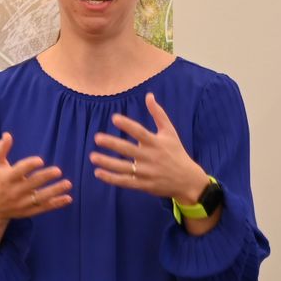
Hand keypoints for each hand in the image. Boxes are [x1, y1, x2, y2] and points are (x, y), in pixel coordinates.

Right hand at [0, 131, 72, 228]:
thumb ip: (0, 149)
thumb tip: (7, 135)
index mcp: (7, 178)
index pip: (18, 171)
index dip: (29, 165)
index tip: (40, 160)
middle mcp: (15, 192)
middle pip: (32, 184)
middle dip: (45, 177)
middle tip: (58, 170)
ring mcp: (22, 203)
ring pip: (40, 198)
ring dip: (55, 191)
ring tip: (68, 183)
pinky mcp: (28, 211)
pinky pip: (44, 207)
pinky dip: (56, 204)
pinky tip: (68, 198)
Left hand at [91, 92, 207, 203]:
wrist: (187, 180)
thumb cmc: (176, 152)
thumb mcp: (170, 132)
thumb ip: (158, 114)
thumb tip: (149, 95)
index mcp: (156, 143)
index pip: (140, 132)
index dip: (127, 125)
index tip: (114, 118)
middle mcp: (150, 157)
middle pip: (129, 150)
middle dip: (112, 144)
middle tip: (97, 137)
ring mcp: (146, 173)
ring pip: (124, 168)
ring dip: (107, 162)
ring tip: (93, 157)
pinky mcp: (143, 185)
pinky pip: (125, 182)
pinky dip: (111, 178)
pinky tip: (98, 173)